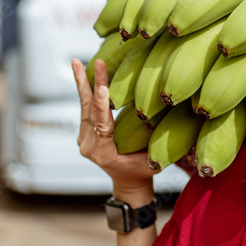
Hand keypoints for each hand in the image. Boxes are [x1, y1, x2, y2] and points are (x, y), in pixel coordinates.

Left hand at [72, 58, 153, 203]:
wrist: (128, 183)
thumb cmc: (144, 171)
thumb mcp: (152, 162)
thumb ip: (154, 145)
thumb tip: (169, 120)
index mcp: (104, 154)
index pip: (103, 126)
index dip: (102, 107)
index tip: (103, 88)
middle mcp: (88, 146)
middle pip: (89, 111)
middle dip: (92, 85)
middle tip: (95, 62)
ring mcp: (84, 138)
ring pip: (83, 107)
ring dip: (83, 83)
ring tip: (77, 62)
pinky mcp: (84, 131)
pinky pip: (85, 108)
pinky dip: (86, 90)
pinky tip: (85, 72)